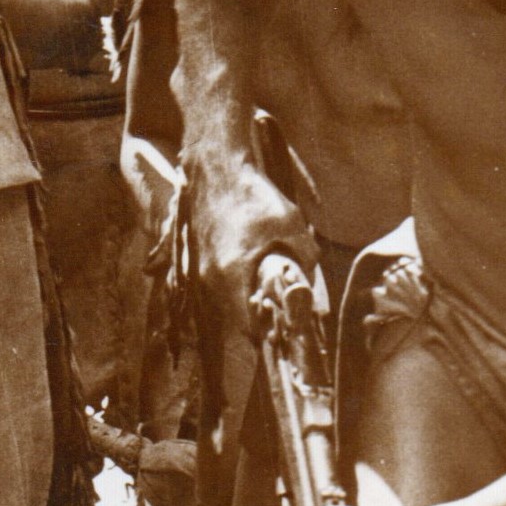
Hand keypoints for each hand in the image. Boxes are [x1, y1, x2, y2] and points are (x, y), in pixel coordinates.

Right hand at [191, 158, 313, 323]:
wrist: (217, 171)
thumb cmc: (253, 197)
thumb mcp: (291, 226)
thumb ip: (304, 258)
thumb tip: (308, 282)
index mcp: (231, 275)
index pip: (248, 328)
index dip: (269, 333)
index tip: (285, 329)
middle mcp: (210, 278)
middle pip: (236, 318)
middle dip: (259, 320)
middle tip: (280, 314)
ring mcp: (200, 270)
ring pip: (224, 303)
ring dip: (245, 303)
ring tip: (267, 295)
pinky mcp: (197, 261)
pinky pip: (217, 287)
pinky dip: (234, 288)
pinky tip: (250, 274)